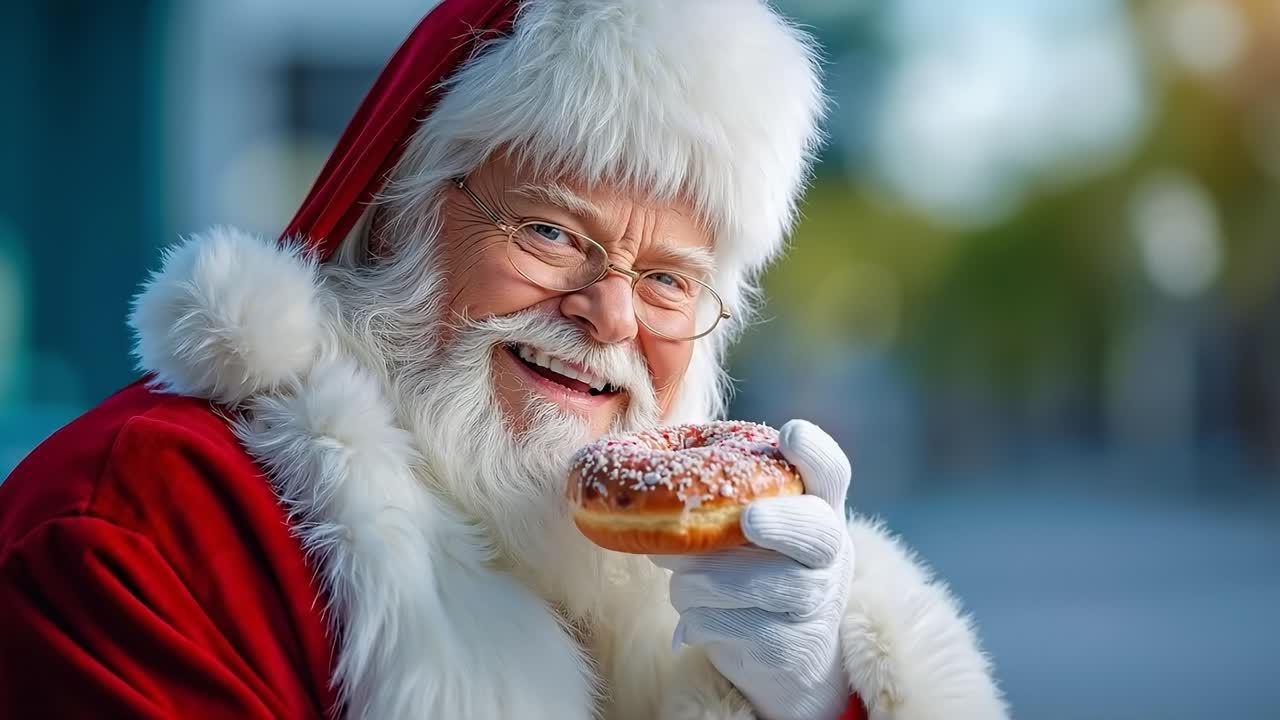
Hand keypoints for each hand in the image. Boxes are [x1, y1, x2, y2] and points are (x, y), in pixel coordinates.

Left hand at [655, 420, 853, 719]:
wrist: (787, 657)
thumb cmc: (753, 570)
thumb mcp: (747, 533)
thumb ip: (717, 508)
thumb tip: (646, 499)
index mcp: (817, 507)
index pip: (830, 471)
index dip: (815, 451)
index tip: (791, 432)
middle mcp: (829, 552)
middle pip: (817, 532)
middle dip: (782, 523)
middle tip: (750, 520)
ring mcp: (818, 602)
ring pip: (758, 585)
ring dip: (702, 582)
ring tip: (683, 581)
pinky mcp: (795, 647)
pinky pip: (735, 627)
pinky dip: (701, 620)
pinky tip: (694, 620)